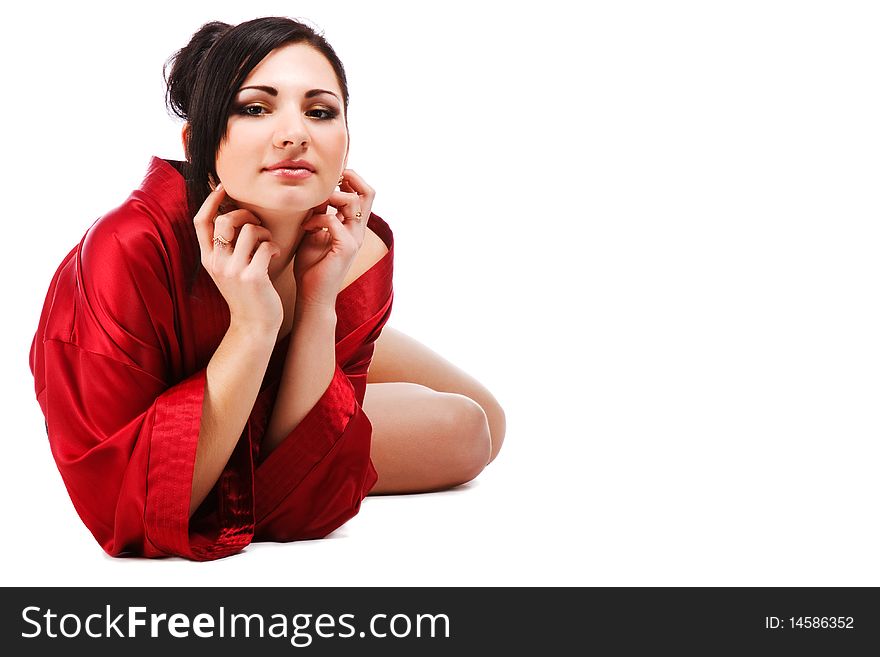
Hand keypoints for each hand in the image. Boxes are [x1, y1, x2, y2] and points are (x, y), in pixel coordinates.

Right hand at [193, 184, 282, 331]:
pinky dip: (273, 246)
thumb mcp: (228, 270)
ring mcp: (233, 271)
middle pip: (224, 220)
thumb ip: (226, 247)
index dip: (210, 200)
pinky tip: (274, 254)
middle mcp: (217, 263)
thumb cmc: (247, 294)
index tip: (223, 187)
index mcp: (208, 259)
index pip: (200, 221)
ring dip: (263, 232)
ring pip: (248, 230)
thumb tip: (232, 215)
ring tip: (268, 243)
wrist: (255, 325)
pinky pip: (265, 246)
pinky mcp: (252, 277)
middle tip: (257, 222)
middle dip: (244, 214)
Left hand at [293, 169, 375, 307]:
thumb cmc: (311, 268)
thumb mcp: (313, 233)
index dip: (349, 179)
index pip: (362, 194)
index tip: (328, 180)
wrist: (313, 295)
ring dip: (331, 196)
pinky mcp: (346, 248)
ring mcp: (355, 239)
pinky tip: (307, 227)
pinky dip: (318, 219)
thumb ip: (318, 214)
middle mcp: (358, 231)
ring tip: (313, 207)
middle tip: (330, 179)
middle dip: (350, 177)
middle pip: (369, 193)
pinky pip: (335, 220)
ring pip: (354, 202)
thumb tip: (315, 194)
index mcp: (352, 227)